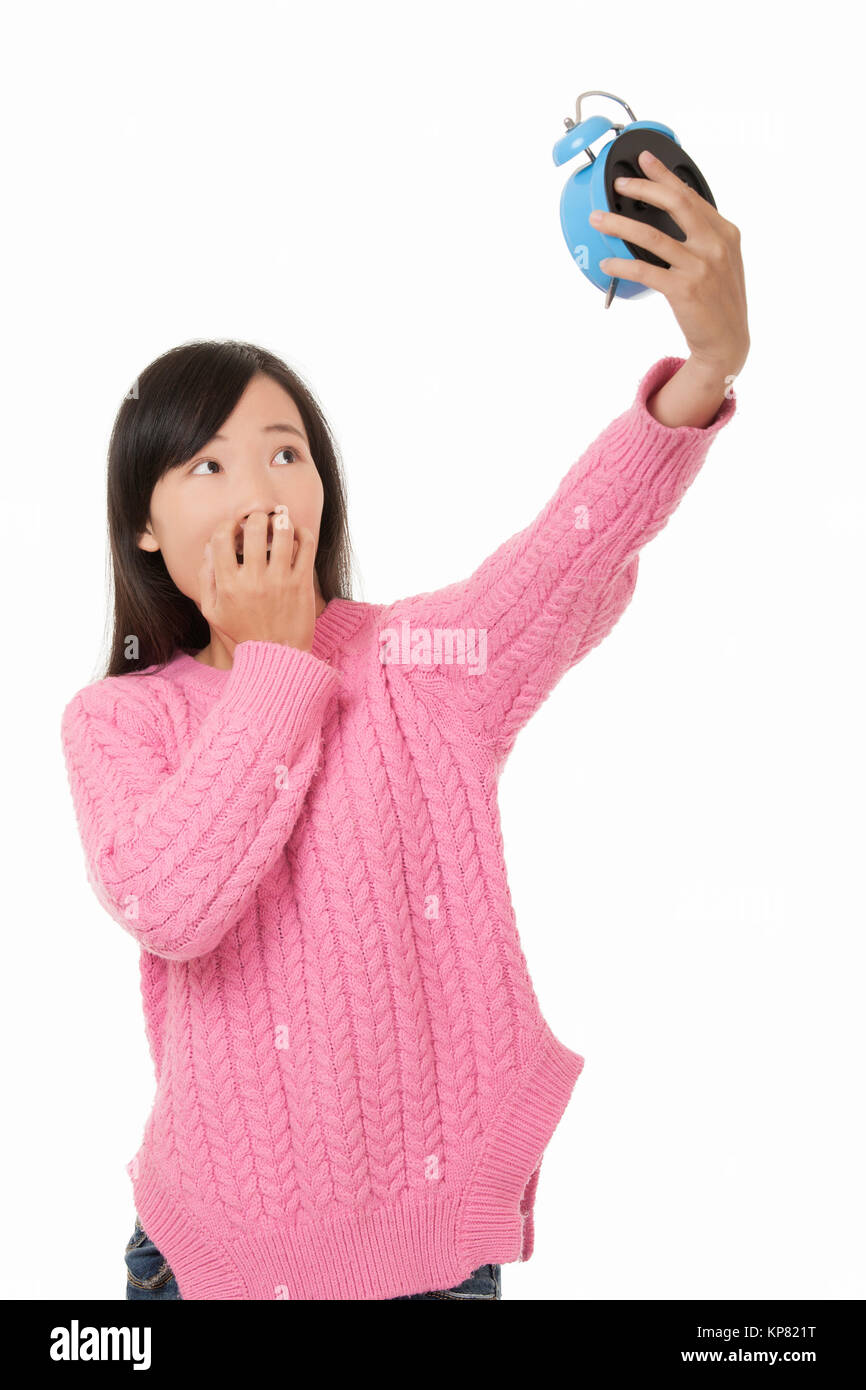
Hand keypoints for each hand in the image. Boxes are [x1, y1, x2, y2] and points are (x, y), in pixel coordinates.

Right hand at [198, 510, 317, 657]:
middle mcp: (253, 580)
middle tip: (260, 521)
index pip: (221, 537)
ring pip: (283, 532)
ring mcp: (279, 581)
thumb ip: (206, 578)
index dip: (228, 524)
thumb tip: (209, 546)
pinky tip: (298, 534)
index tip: (235, 527)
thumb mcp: (213, 612)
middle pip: (253, 528)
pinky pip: (306, 546)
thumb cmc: (243, 632)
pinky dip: (303, 533)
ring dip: (281, 520)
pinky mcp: (301, 584)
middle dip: (256, 517)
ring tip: (280, 522)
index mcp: (228, 585)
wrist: (277, 657)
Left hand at [593, 148, 749, 376]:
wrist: (727, 341)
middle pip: (674, 204)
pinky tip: (609, 263)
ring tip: (599, 220)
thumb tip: (674, 216)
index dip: (665, 176)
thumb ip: (704, 237)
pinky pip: (645, 270)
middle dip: (643, 189)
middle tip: (619, 185)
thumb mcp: (723, 261)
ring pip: (652, 237)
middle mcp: (715, 245)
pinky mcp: (684, 290)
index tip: (646, 160)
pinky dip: (623, 265)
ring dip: (620, 226)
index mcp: (725, 233)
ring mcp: (700, 267)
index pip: (690, 195)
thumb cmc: (720, 302)